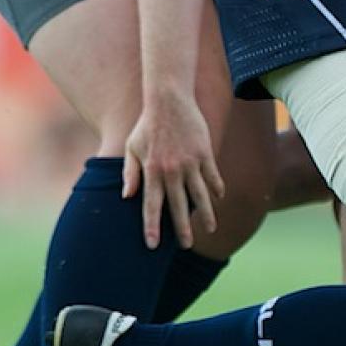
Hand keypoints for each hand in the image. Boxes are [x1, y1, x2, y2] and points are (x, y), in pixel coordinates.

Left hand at [123, 90, 222, 249]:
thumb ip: (130, 173)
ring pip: (200, 195)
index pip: (151, 205)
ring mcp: (190, 162)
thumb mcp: (132, 148)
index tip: (152, 245)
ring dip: (205, 214)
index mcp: (151, 171)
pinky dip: (216, 188)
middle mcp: (171, 170)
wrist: (168, 99)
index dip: (152, 226)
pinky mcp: (205, 152)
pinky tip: (218, 198)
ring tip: (209, 229)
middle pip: (178, 206)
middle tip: (186, 245)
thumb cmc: (146, 125)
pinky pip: (212, 175)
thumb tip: (126, 197)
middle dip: (182, 229)